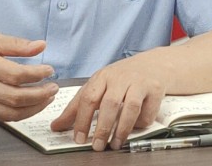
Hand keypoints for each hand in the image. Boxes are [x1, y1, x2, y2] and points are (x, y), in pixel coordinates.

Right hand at [0, 33, 58, 121]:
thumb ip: (16, 44)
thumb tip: (40, 46)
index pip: (16, 75)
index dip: (37, 74)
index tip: (49, 70)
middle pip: (16, 97)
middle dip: (41, 94)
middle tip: (53, 87)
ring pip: (12, 112)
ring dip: (35, 107)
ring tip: (46, 97)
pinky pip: (3, 118)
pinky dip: (20, 113)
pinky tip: (30, 104)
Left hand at [50, 55, 164, 150]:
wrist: (152, 64)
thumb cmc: (120, 79)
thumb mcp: (97, 87)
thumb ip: (77, 107)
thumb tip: (56, 126)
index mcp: (102, 77)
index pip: (88, 97)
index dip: (82, 119)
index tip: (79, 138)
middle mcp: (119, 78)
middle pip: (109, 103)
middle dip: (102, 127)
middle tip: (97, 146)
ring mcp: (138, 82)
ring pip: (130, 107)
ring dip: (122, 128)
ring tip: (115, 144)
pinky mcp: (155, 89)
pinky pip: (147, 110)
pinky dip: (140, 123)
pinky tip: (134, 130)